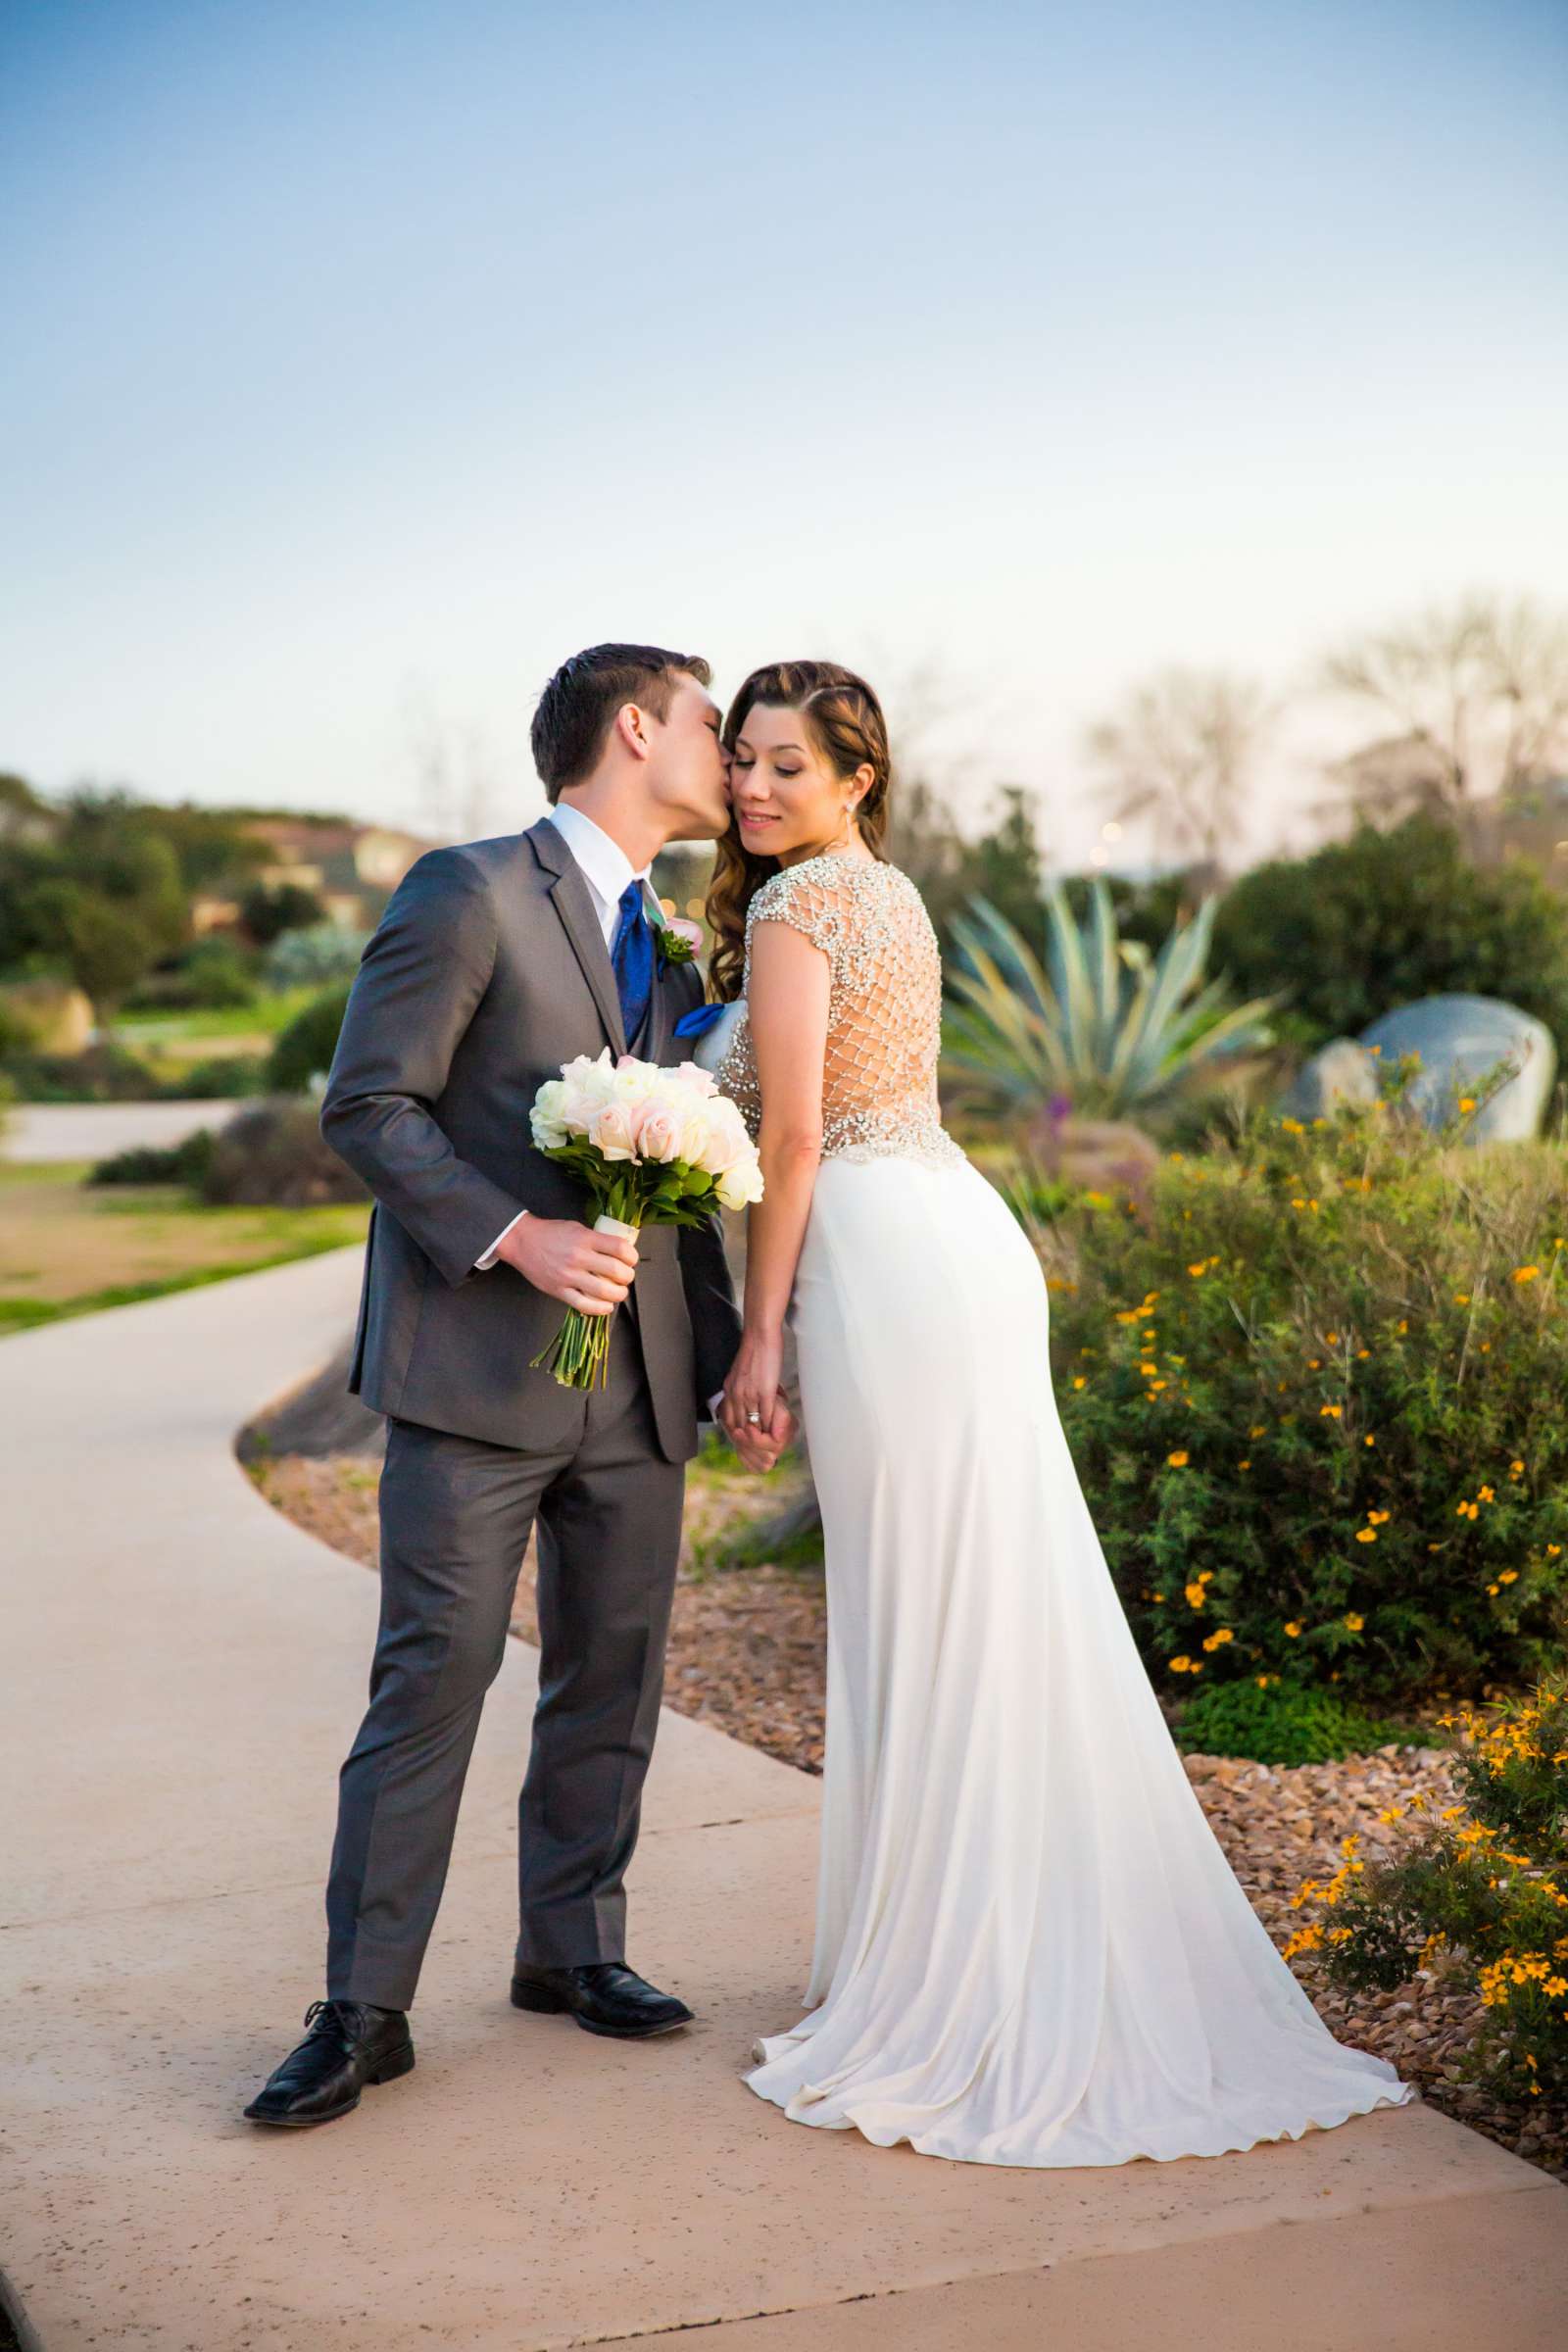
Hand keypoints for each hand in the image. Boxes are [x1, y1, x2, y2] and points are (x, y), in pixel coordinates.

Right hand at [497, 1215, 636, 1314]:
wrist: (523, 1242)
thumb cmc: (550, 1233)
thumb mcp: (577, 1228)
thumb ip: (596, 1239)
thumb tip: (619, 1250)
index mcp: (585, 1238)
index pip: (620, 1248)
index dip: (632, 1256)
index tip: (631, 1260)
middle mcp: (578, 1257)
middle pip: (616, 1271)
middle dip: (628, 1277)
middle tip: (626, 1277)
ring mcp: (568, 1276)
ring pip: (604, 1291)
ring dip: (618, 1294)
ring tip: (619, 1292)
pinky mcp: (559, 1290)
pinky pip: (584, 1305)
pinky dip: (600, 1308)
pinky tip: (606, 1305)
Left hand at [721, 1329, 793, 1472]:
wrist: (760, 1334)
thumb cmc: (755, 1349)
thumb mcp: (740, 1371)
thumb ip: (741, 1386)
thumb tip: (747, 1395)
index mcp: (729, 1389)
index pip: (730, 1418)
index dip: (739, 1431)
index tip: (747, 1438)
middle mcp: (736, 1394)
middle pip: (740, 1426)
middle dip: (749, 1437)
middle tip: (759, 1446)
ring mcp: (750, 1394)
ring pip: (753, 1423)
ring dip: (762, 1434)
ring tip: (770, 1443)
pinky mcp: (765, 1392)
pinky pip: (767, 1416)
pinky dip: (772, 1425)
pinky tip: (777, 1431)